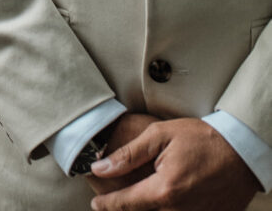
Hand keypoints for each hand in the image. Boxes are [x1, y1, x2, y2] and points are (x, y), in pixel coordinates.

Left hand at [89, 117, 260, 210]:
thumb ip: (129, 154)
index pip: (126, 204)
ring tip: (151, 186)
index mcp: (165, 190)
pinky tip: (170, 193)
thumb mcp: (161, 135)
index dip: (107, 204)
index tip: (96, 202)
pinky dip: (169, 207)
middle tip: (117, 195)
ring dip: (150, 205)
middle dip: (128, 205)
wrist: (242, 151)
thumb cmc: (202, 139)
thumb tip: (101, 168)